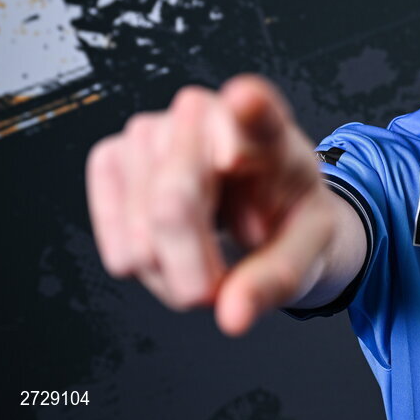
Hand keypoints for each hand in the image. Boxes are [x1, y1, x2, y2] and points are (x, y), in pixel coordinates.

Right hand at [85, 75, 364, 335]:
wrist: (260, 211)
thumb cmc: (288, 218)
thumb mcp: (308, 249)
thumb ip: (276, 280)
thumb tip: (231, 317)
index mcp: (270, 128)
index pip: (258, 108)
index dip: (248, 109)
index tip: (245, 101)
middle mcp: (205, 113)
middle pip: (175, 199)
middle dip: (193, 265)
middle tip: (216, 289)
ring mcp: (150, 129)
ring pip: (140, 228)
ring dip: (170, 272)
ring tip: (203, 261)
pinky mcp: (112, 158)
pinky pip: (114, 239)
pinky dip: (141, 265)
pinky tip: (170, 249)